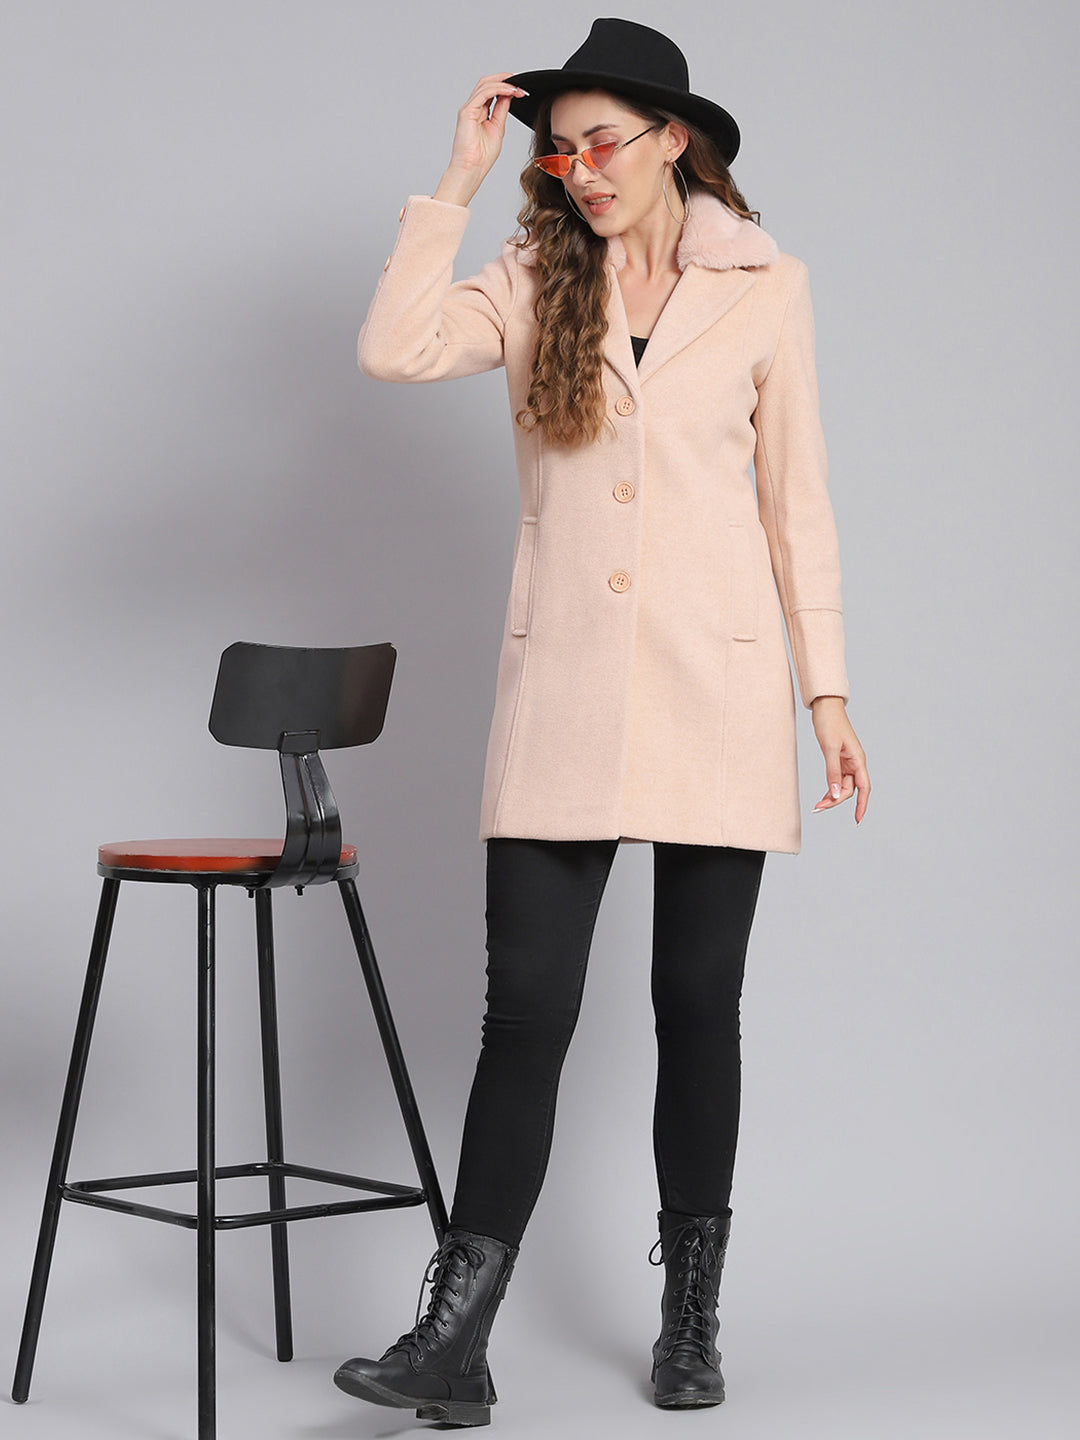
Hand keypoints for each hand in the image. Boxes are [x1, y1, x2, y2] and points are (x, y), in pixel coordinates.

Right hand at [433, 73, 528, 206]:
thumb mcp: (498, 127)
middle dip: (504, 79)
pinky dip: (498, 89)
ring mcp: (468, 108)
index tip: (521, 88)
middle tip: (520, 81)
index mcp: (479, 112)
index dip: (506, 86)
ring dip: (504, 82)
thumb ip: (501, 110)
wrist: (471, 169)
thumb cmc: (482, 156)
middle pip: (487, 83)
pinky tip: (510, 91)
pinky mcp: (467, 111)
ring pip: (485, 84)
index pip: (492, 91)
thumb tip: (509, 95)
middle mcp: (473, 107)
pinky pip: (484, 93)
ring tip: (518, 86)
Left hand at [810, 696, 869, 822]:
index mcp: (858, 760)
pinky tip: (823, 795)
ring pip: (843, 786)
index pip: (864, 788)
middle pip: (850, 789)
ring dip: (832, 796)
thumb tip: (836, 794)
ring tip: (817, 805)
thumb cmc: (830, 723)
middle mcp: (855, 763)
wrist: (825, 707)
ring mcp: (847, 762)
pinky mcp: (838, 759)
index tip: (857, 820)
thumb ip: (833, 772)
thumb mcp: (830, 748)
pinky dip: (830, 788)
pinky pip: (837, 779)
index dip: (861, 805)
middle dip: (836, 801)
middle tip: (818, 808)